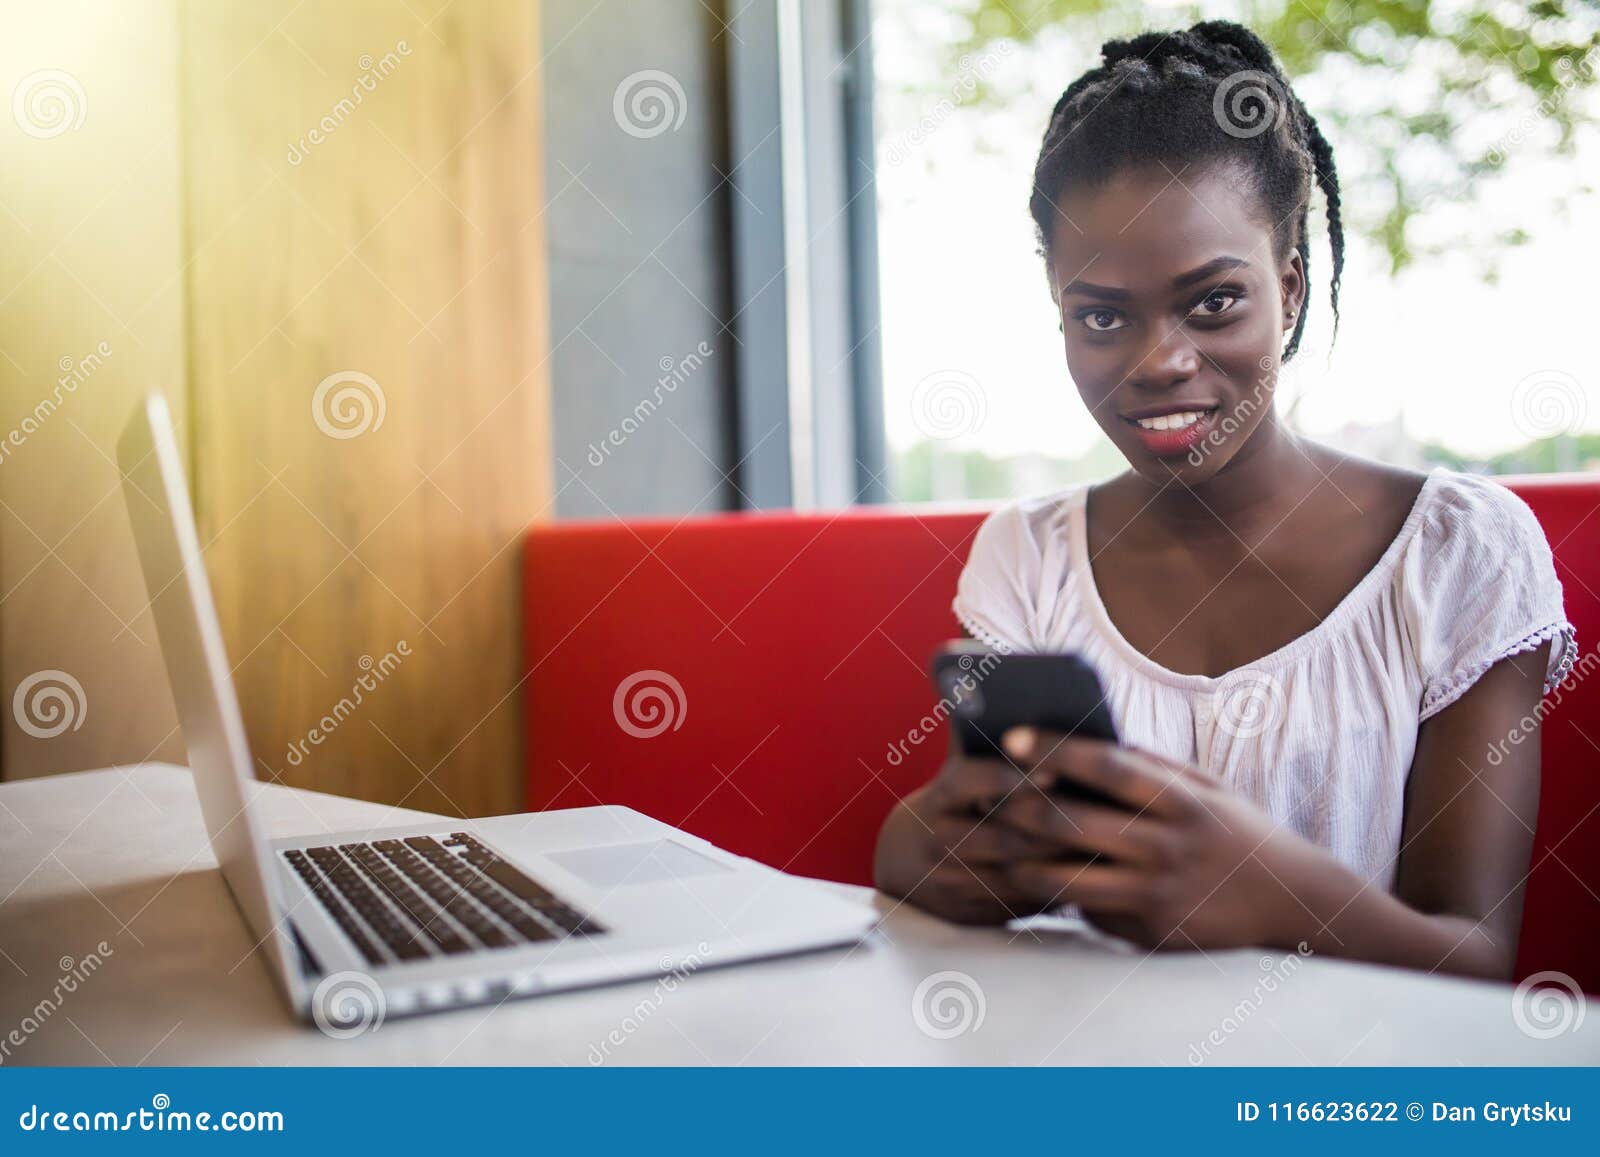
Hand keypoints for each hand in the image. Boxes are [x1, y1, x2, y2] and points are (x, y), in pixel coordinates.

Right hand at [873, 745, 1090, 924]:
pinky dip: (1055, 889)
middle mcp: (939, 842)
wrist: (905, 863)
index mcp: (938, 798)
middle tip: (1100, 814)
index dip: (1011, 776)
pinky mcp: (970, 916)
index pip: (970, 781)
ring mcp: (952, 883)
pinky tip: (1087, 874)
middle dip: (1052, 826)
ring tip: (1103, 844)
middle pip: (1003, 835)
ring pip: (1016, 875)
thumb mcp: (957, 772)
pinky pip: (1021, 905)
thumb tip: (1020, 707)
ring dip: (1061, 861)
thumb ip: (983, 746)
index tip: (1054, 768)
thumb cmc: (951, 804)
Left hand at [992, 727, 1334, 950]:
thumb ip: (1148, 766)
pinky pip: (1088, 912)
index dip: (1056, 749)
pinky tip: (1027, 881)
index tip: (1012, 735)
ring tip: (992, 846)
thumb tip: (1080, 738)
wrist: (1290, 902)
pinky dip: (1056, 896)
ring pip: (1067, 878)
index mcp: (1182, 801)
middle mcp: (1168, 847)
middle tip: (982, 795)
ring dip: (1021, 862)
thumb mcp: (1204, 787)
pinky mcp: (1149, 934)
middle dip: (1019, 808)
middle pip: (1074, 824)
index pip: (1108, 766)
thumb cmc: (1232, 830)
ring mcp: (1157, 894)